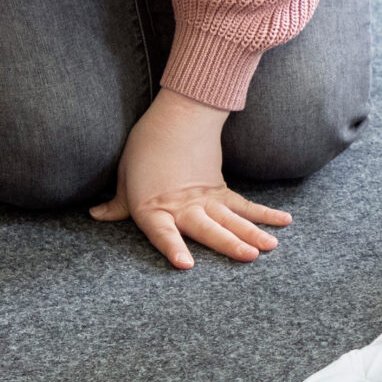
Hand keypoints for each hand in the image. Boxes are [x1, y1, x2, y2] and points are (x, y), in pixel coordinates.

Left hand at [92, 89, 289, 268]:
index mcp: (153, 206)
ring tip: (269, 247)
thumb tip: (96, 216)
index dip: (173, 247)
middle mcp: (182, 205)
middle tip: (249, 256)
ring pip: (231, 218)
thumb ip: (117, 203)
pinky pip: (244, 205)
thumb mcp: (125, 176)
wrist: (177, 115)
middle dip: (228, 243)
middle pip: (207, 228)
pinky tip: (284, 221)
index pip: (162, 232)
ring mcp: (205, 198)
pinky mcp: (220, 189)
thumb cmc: (145, 147)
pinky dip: (265, 213)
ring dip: (251, 233)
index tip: (186, 265)